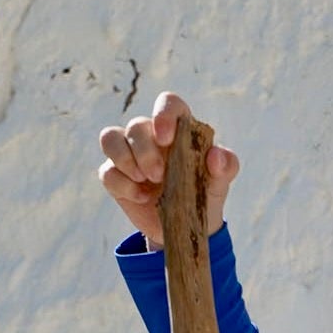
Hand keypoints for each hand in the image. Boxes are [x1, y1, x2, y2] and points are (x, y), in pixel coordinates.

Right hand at [97, 88, 238, 248]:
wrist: (185, 229)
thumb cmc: (203, 197)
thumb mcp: (219, 184)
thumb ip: (226, 167)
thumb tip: (216, 156)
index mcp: (179, 129)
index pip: (168, 103)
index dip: (163, 114)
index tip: (165, 139)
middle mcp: (151, 135)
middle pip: (136, 125)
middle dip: (145, 151)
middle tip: (160, 176)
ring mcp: (130, 153)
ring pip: (111, 138)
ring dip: (126, 160)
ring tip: (145, 181)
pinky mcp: (115, 174)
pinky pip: (106, 171)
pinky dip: (122, 185)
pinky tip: (140, 197)